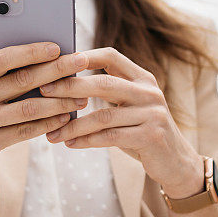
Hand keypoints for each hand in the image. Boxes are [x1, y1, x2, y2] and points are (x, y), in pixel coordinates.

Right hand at [0, 42, 89, 180]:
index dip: (30, 52)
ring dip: (59, 101)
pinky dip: (48, 123)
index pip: (2, 58)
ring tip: (82, 96)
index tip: (57, 46)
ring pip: (29, 108)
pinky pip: (25, 131)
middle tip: (81, 62)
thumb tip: (39, 59)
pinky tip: (65, 117)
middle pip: (22, 80)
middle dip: (56, 69)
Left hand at [40, 47, 202, 197]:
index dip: (83, 56)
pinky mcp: (151, 136)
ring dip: (74, 125)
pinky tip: (71, 144)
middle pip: (103, 83)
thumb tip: (63, 82)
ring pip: (103, 116)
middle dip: (70, 87)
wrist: (175, 160)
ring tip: (52, 133)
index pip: (110, 56)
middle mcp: (149, 91)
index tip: (56, 62)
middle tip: (43, 92)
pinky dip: (87, 140)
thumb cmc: (141, 129)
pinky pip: (111, 137)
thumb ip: (108, 90)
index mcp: (142, 77)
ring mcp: (152, 114)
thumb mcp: (130, 104)